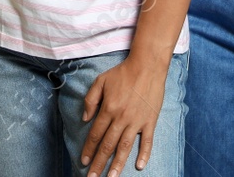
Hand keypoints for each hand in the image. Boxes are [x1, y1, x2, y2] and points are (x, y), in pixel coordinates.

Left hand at [81, 52, 168, 176]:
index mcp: (108, 109)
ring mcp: (136, 121)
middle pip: (108, 145)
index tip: (83, 162)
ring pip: (125, 147)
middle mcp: (121, 118)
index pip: (95, 134)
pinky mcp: (150, 121)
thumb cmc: (123, 73)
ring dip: (117, 164)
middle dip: (99, 163)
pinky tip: (140, 166)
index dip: (88, 149)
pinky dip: (144, 154)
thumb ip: (90, 100)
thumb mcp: (100, 81)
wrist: (147, 65)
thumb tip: (85, 118)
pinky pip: (147, 141)